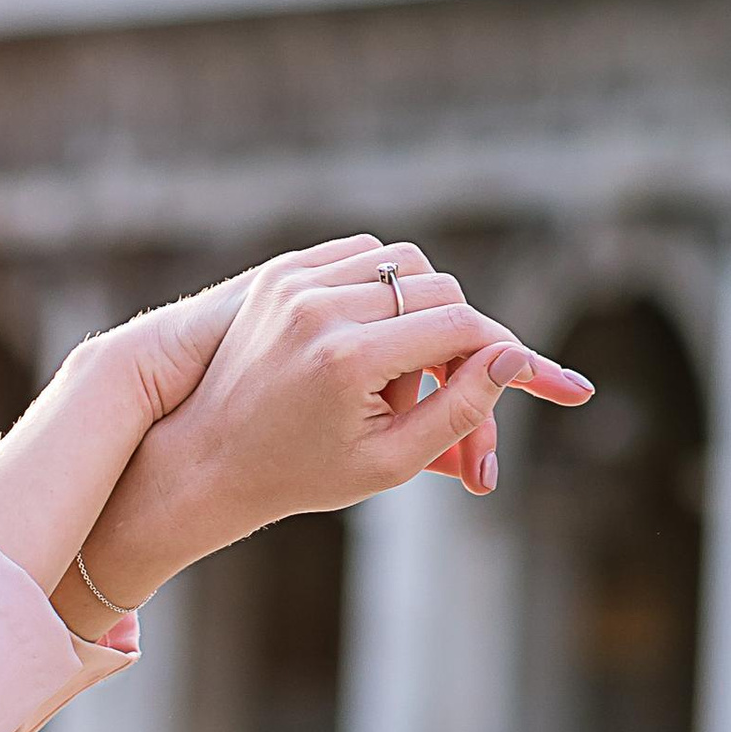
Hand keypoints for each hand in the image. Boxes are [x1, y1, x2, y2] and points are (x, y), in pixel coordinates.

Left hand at [70, 242, 592, 626]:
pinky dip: (383, 291)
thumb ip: (458, 411)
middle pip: (435, 290)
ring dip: (418, 312)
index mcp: (347, 358)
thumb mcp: (390, 462)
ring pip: (404, 267)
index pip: (458, 326)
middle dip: (458, 336)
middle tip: (451, 389)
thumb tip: (511, 357)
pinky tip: (371, 343)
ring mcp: (293, 282)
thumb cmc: (301, 474)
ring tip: (396, 375)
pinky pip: (363, 258)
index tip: (523, 375)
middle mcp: (320, 307)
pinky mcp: (280, 272)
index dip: (498, 350)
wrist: (207, 459)